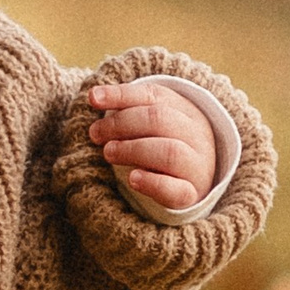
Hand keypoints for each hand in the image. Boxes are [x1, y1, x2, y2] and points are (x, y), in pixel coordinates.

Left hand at [89, 77, 216, 215]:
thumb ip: (126, 109)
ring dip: (132, 150)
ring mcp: (197, 166)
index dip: (121, 95)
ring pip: (169, 152)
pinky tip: (132, 178)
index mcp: (186, 111)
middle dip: (121, 123)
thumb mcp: (150, 124)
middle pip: (160, 119)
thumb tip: (93, 95)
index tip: (93, 98)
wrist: (195, 184)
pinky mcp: (191, 194)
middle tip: (96, 134)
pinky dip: (152, 183)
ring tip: (108, 153)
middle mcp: (196, 135)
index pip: (154, 95)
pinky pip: (177, 190)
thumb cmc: (162, 147)